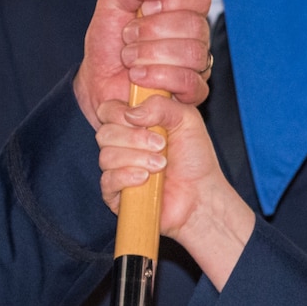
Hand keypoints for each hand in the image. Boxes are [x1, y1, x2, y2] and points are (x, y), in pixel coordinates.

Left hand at [72, 0, 213, 126]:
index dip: (171, 1)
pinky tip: (138, 76)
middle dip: (151, 31)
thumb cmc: (109, 42)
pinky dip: (157, 77)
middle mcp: (195, 36)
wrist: (96, 81)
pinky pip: (189, 82)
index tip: (145, 9)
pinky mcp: (193, 94)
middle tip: (129, 37)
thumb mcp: (112, 2)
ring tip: (129, 59)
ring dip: (150, 55)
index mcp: (182, 10)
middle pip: (195, 25)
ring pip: (192, 54)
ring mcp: (197, 65)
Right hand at [97, 95, 254, 288]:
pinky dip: (127, 177)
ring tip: (161, 165)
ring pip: (104, 154)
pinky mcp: (115, 197)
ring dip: (135, 157)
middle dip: (133, 136)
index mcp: (135, 126)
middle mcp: (122, 147)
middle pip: (104, 130)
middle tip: (160, 146)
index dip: (121, 111)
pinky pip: (107, 181)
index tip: (143, 117)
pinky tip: (147, 180)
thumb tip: (132, 110)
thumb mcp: (186, 122)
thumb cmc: (197, 161)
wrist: (202, 199)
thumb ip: (162, 106)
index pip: (110, 109)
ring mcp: (117, 172)